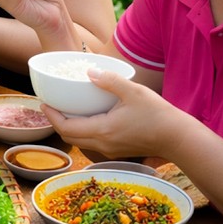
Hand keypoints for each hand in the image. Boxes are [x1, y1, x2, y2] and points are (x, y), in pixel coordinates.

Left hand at [44, 69, 195, 157]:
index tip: (44, 104)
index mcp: (102, 130)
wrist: (178, 138)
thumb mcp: (134, 92)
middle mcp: (102, 144)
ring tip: (66, 110)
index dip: (52, 117)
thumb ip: (109, 81)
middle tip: (51, 106)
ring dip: (69, 128)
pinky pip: (92, 142)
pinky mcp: (117, 150)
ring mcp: (110, 150)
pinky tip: (87, 118)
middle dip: (57, 122)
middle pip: (69, 137)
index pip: (66, 128)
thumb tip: (89, 72)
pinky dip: (83, 131)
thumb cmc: (158, 115)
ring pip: (80, 141)